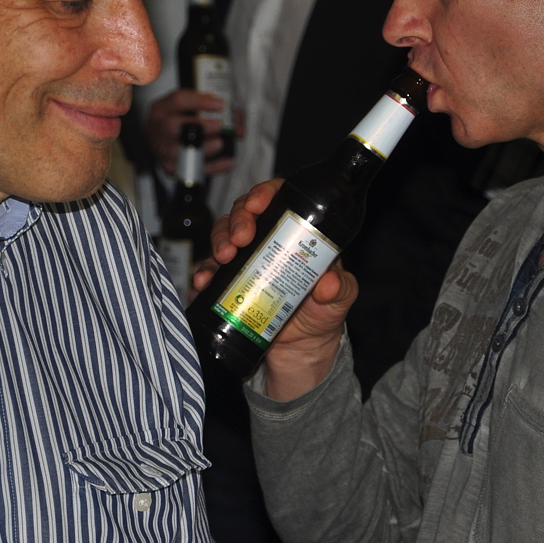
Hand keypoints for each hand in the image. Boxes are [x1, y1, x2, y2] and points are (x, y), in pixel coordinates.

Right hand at [144, 89, 234, 175]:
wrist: (165, 139)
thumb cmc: (181, 120)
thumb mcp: (194, 108)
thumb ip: (219, 111)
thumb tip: (238, 127)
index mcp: (162, 108)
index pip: (178, 100)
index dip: (199, 101)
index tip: (220, 105)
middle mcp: (157, 128)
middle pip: (172, 126)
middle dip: (198, 126)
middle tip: (218, 126)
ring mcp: (160, 149)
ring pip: (176, 151)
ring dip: (200, 148)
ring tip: (219, 144)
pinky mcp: (168, 167)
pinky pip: (188, 170)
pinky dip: (210, 168)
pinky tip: (227, 162)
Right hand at [191, 177, 357, 399]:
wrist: (302, 349)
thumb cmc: (323, 312)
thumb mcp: (339, 299)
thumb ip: (340, 289)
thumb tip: (328, 283)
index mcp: (294, 233)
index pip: (277, 199)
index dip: (265, 193)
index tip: (259, 204)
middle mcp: (265, 241)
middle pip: (244, 213)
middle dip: (237, 219)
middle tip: (241, 238)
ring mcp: (244, 260)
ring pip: (222, 235)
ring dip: (219, 241)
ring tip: (224, 257)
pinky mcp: (228, 282)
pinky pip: (209, 271)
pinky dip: (204, 273)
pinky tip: (205, 281)